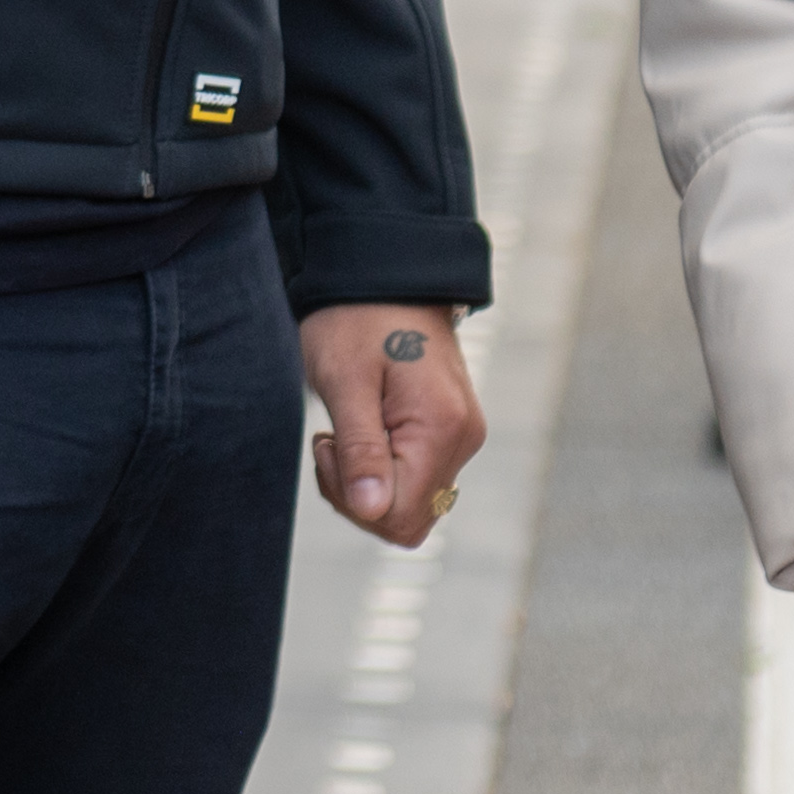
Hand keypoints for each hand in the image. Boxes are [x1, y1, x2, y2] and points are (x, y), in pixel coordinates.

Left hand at [300, 305, 482, 542]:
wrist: (386, 274)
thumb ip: (361, 450)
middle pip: (408, 519)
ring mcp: (461, 436)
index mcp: (441, 428)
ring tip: (345, 430)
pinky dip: (383, 469)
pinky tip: (364, 430)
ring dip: (368, 483)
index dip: (352, 500)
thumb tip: (372, 511)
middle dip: (359, 497)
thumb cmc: (356, 319)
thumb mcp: (345, 381)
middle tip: (332, 441)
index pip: (399, 517)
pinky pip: (417, 478)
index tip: (329, 445)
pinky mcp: (451, 431)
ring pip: (411, 503)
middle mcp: (463, 438)